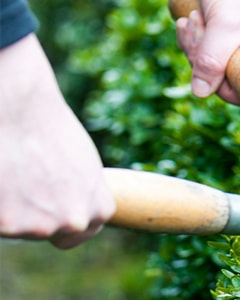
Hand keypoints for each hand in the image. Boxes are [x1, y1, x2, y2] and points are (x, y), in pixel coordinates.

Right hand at [0, 34, 115, 248]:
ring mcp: (41, 226)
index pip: (82, 231)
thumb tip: (75, 205)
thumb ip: (82, 193)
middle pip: (47, 231)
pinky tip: (3, 175)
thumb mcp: (84, 166)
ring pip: (19, 227)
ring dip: (12, 208)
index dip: (63, 219)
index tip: (52, 208)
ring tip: (14, 172)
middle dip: (34, 213)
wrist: (20, 109)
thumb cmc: (50, 130)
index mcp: (99, 209)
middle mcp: (75, 222)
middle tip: (25, 180)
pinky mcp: (8, 224)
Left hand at [175, 0, 239, 104]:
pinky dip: (193, 38)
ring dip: (195, 44)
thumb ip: (213, 60)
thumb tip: (200, 92)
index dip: (222, 82)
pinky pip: (206, 54)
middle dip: (203, 56)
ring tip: (195, 19)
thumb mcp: (226, 25)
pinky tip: (191, 20)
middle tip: (196, 26)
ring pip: (212, 68)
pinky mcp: (227, 41)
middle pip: (227, 80)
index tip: (206, 57)